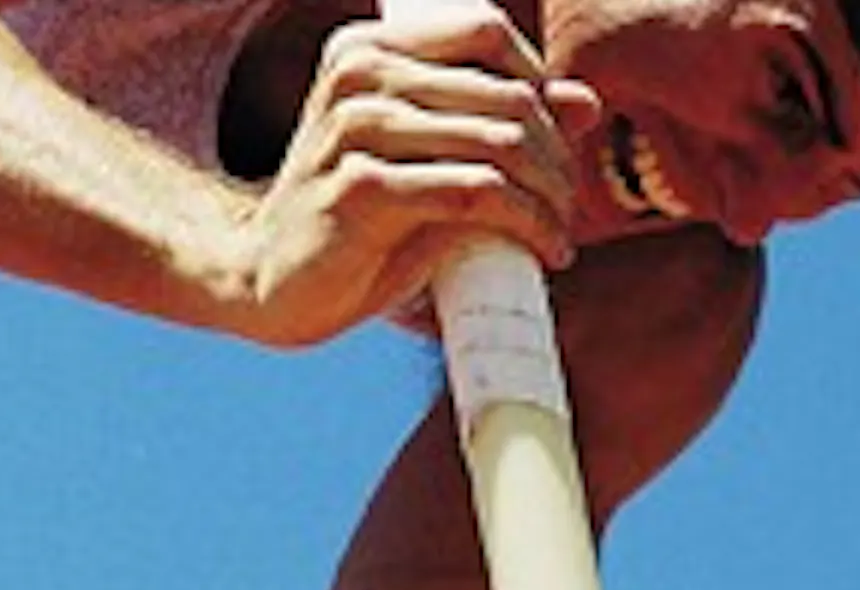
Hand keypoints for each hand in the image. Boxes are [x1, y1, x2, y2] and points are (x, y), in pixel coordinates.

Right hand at [237, 9, 599, 346]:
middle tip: (567, 205)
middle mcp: (358, 74)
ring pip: (499, 143)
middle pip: (506, 93)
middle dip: (556, 156)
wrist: (272, 285)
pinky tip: (544, 252)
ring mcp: (355, 127)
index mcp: (368, 49)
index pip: (487, 33)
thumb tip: (587, 102)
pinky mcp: (360, 188)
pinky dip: (527, 225)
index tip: (555, 150)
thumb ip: (495, 123)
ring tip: (559, 233)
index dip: (540, 87)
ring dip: (549, 195)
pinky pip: (476, 193)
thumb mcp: (428, 162)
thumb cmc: (357, 224)